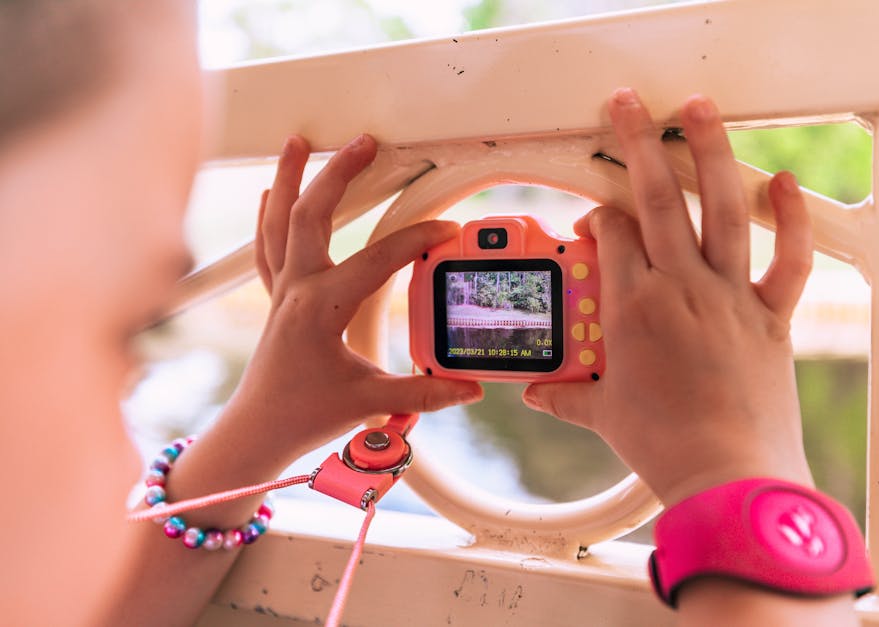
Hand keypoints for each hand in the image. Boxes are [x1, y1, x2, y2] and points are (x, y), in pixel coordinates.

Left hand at [226, 134, 481, 466]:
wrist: (258, 428)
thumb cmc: (306, 414)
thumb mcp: (371, 401)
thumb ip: (424, 393)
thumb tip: (470, 388)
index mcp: (323, 308)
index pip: (377, 261)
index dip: (416, 241)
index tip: (447, 231)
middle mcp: (298, 289)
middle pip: (311, 215)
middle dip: (338, 173)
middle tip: (365, 143)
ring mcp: (282, 290)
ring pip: (279, 220)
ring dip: (290, 177)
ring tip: (299, 140)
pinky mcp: (277, 298)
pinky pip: (267, 245)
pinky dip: (269, 213)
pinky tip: (271, 191)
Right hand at [524, 89, 814, 506]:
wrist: (727, 474)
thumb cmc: (663, 443)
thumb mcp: (605, 413)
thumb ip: (567, 394)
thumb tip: (536, 392)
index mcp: (631, 306)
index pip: (610, 237)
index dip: (599, 218)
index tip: (597, 219)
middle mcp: (679, 287)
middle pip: (653, 200)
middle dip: (636, 144)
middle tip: (627, 107)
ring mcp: (728, 295)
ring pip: (717, 209)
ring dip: (708, 153)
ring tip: (698, 110)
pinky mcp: (769, 314)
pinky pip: (786, 259)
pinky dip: (789, 220)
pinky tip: (781, 182)